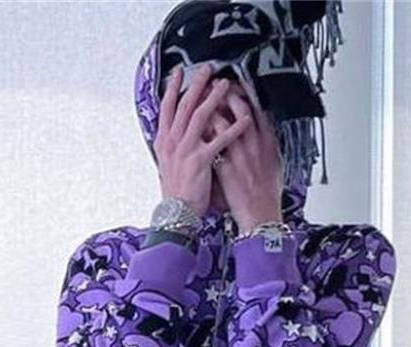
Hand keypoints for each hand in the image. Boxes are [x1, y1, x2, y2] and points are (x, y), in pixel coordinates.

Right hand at [153, 64, 253, 217]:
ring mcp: (186, 149)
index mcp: (164, 141)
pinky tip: (246, 118)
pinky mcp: (200, 160)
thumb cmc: (176, 192)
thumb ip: (172, 146)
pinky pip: (220, 139)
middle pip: (185, 105)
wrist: (177, 213)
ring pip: (200, 116)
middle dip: (197, 84)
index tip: (179, 73)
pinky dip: (234, 127)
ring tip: (226, 85)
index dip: (173, 88)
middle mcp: (172, 141)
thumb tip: (176, 132)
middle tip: (208, 69)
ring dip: (214, 98)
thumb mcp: (167, 165)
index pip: (167, 108)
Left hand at [206, 76, 283, 233]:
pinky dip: (204, 131)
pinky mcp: (227, 167)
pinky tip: (194, 124)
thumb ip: (266, 146)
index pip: (258, 108)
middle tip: (213, 82)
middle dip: (225, 92)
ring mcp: (240, 154)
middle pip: (241, 108)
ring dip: (209, 106)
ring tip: (199, 97)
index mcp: (268, 142)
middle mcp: (255, 144)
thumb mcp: (273, 164)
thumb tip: (262, 132)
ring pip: (224, 120)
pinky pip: (212, 142)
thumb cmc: (266, 195)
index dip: (245, 92)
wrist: (261, 217)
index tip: (236, 82)